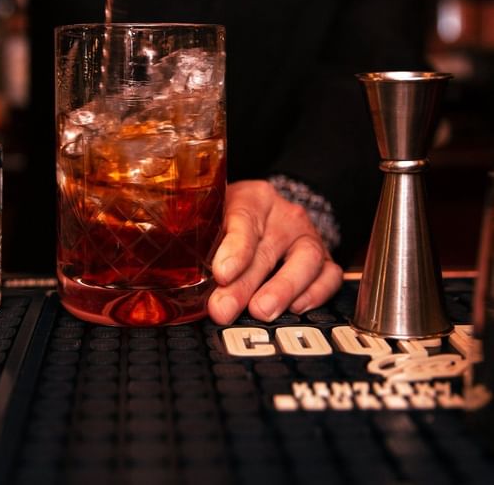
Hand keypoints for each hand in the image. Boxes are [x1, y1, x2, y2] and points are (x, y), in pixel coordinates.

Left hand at [207, 180, 342, 324]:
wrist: (269, 212)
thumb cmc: (232, 218)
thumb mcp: (213, 217)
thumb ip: (201, 240)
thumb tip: (180, 278)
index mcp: (252, 198)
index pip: (244, 221)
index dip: (234, 249)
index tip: (221, 274)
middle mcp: (284, 214)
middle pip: (268, 249)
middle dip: (245, 284)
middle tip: (224, 309)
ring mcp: (308, 235)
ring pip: (306, 259)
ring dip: (282, 289)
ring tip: (261, 311)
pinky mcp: (325, 258)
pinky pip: (329, 275)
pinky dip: (315, 293)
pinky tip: (295, 308)